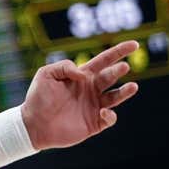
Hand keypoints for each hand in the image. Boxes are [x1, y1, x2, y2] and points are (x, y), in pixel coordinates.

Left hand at [20, 40, 139, 149]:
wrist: (33, 124)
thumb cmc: (38, 97)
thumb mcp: (46, 74)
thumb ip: (64, 67)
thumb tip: (84, 74)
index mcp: (82, 76)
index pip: (104, 60)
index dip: (119, 52)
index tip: (134, 45)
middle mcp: (91, 89)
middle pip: (110, 76)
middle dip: (118, 70)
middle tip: (123, 67)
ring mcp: (94, 106)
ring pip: (116, 97)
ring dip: (125, 91)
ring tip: (132, 86)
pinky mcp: (95, 123)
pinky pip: (109, 118)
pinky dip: (110, 115)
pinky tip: (104, 111)